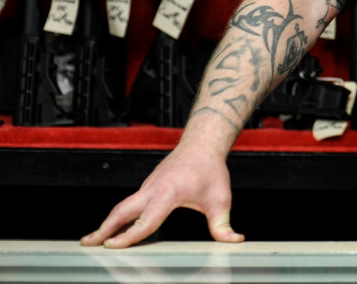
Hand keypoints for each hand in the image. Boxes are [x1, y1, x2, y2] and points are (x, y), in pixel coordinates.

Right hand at [80, 142, 243, 247]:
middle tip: (88, 244)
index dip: (128, 235)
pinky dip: (118, 215)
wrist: (203, 144)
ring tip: (92, 239)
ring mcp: (148, 186)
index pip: (145, 220)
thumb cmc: (210, 169)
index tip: (112, 246)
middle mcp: (153, 189)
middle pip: (122, 210)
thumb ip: (223, 224)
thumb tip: (234, 240)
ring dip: (107, 222)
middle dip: (104, 228)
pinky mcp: (148, 185)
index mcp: (168, 193)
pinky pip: (130, 202)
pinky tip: (115, 227)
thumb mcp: (220, 199)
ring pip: (123, 205)